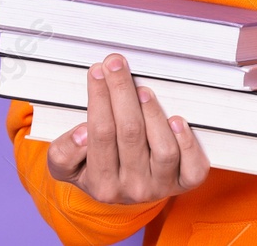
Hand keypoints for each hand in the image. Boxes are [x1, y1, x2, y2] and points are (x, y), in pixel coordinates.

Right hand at [46, 53, 210, 204]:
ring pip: (163, 150)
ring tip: (143, 90)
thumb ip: (63, 151)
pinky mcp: (185, 182)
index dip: (99, 99)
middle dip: (122, 92)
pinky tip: (177, 120)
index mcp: (101, 185)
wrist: (122, 191)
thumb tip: (82, 133)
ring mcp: (161, 186)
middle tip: (116, 65)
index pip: (100, 134)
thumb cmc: (94, 168)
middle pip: (130, 135)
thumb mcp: (66, 165)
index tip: (98, 71)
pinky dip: (188, 143)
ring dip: (153, 114)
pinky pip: (192, 168)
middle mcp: (133, 188)